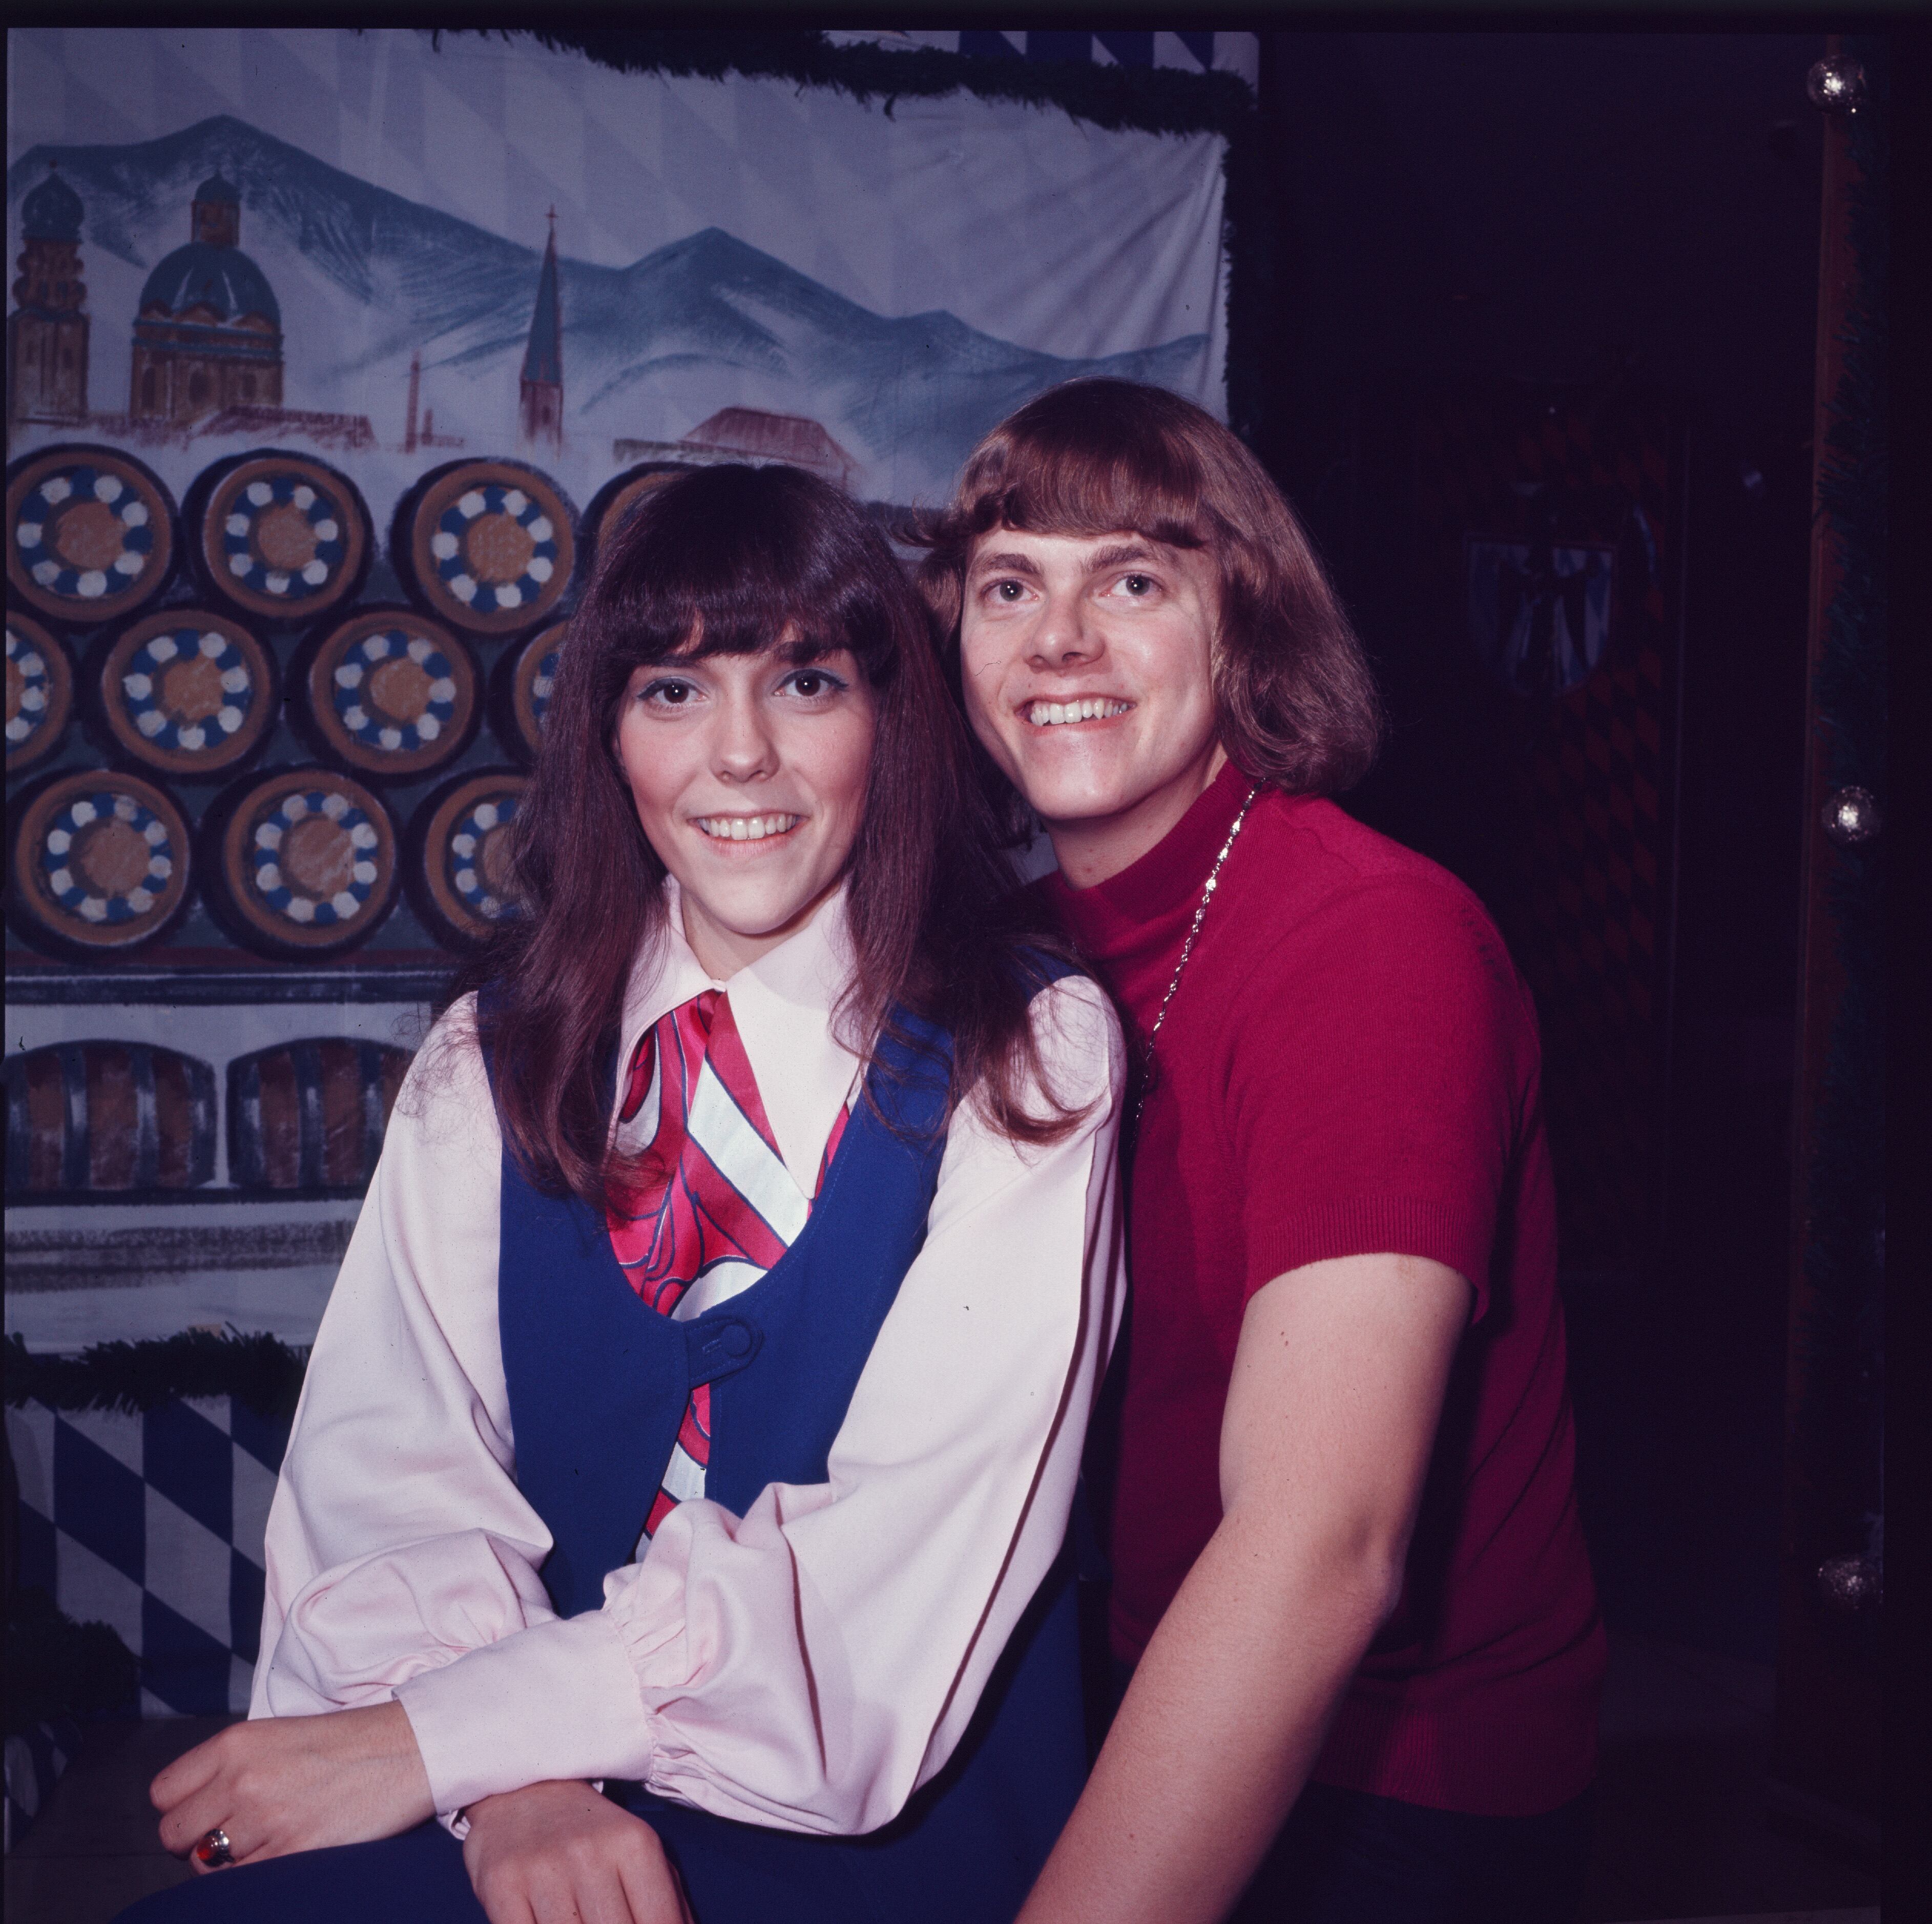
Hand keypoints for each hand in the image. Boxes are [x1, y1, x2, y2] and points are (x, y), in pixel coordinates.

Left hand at [152, 1700, 434, 1869]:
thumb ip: (233, 1767)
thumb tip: (198, 1812)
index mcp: (236, 1742)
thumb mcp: (280, 1734)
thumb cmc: (349, 1741)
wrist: (411, 1748)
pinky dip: (256, 1878)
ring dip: (228, 1864)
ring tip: (268, 1842)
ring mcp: (266, 1817)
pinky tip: (286, 1854)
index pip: (164, 1794)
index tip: (209, 1812)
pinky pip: (242, 1885)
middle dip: (199, 1842)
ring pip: (205, 1867)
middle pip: (174, 1836)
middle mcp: (243, 1778)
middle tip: (238, 1834)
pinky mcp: (292, 1852)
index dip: (184, 1808)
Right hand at [463, 1780, 692, 1923]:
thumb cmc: (591, 1834)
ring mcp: (544, 1868)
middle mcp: (590, 1852)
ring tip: (584, 1922)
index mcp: (634, 1843)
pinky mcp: (502, 1882)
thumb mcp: (637, 1850)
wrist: (524, 1787)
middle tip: (610, 1922)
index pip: (660, 1922)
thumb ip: (667, 1897)